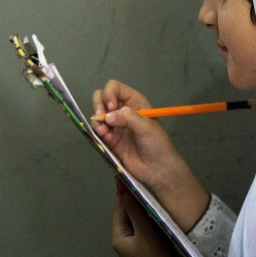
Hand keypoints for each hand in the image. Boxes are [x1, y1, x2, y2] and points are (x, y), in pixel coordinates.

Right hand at [92, 80, 209, 229]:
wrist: (157, 168)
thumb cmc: (157, 144)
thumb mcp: (146, 126)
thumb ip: (127, 117)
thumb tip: (108, 116)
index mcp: (134, 102)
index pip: (115, 88)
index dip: (109, 93)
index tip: (111, 106)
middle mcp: (123, 111)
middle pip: (102, 98)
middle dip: (98, 104)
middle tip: (102, 115)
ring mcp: (115, 125)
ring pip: (97, 114)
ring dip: (97, 120)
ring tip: (104, 131)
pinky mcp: (110, 139)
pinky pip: (97, 130)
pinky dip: (97, 131)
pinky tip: (105, 136)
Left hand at [112, 179, 194, 256]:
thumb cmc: (158, 256)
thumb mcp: (145, 229)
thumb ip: (134, 207)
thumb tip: (121, 185)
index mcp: (118, 237)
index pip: (119, 208)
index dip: (125, 191)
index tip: (134, 173)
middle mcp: (126, 241)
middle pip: (130, 213)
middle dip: (138, 198)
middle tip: (150, 180)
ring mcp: (138, 245)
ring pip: (141, 219)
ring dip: (147, 207)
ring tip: (159, 191)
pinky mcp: (151, 248)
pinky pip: (150, 227)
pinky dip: (155, 217)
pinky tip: (165, 209)